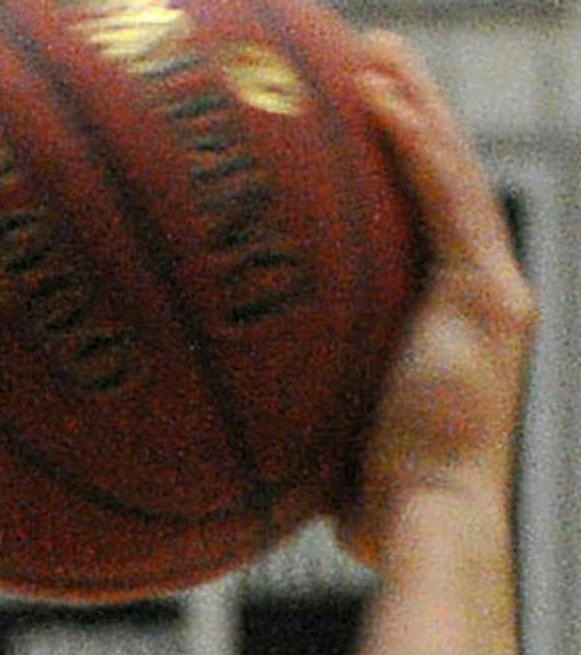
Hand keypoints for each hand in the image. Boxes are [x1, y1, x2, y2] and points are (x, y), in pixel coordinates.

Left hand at [341, 40, 536, 563]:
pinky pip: (444, 198)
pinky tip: (378, 96)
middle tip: (372, 56)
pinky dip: (413, 142)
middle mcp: (486, 298)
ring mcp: (492, 292)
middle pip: (446, 183)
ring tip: (374, 49)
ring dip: (413, 104)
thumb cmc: (379, 519)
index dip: (400, 167)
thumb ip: (309, 408)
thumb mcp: (335, 442)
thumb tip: (235, 412)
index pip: (427, 227)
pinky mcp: (487, 294)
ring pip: (450, 175)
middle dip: (412, 112)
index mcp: (455, 327)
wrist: (428, 531)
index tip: (358, 121)